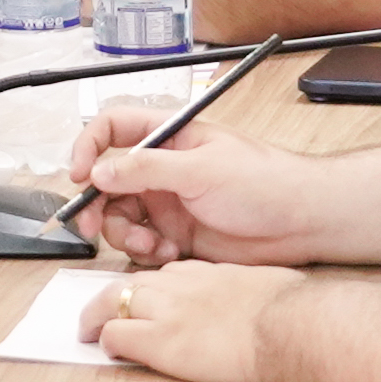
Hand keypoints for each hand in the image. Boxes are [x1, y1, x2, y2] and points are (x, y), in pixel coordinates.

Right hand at [64, 117, 332, 267]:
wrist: (302, 222)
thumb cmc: (264, 182)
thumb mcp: (201, 169)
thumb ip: (146, 168)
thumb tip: (100, 172)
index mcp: (169, 137)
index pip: (113, 129)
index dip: (89, 147)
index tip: (79, 174)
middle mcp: (163, 168)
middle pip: (107, 181)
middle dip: (97, 204)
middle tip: (92, 225)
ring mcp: (168, 203)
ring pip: (121, 217)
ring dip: (124, 233)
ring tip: (149, 244)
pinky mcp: (176, 236)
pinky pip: (141, 244)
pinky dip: (145, 251)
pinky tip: (167, 252)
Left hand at [77, 261, 302, 381]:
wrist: (289, 328)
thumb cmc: (290, 311)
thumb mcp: (263, 286)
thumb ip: (245, 292)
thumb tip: (257, 304)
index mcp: (203, 272)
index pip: (162, 274)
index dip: (149, 290)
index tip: (148, 302)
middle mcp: (177, 285)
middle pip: (128, 283)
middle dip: (109, 298)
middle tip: (98, 313)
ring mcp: (165, 310)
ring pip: (110, 302)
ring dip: (96, 317)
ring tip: (88, 331)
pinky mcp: (160, 340)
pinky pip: (116, 335)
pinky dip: (107, 342)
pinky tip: (109, 352)